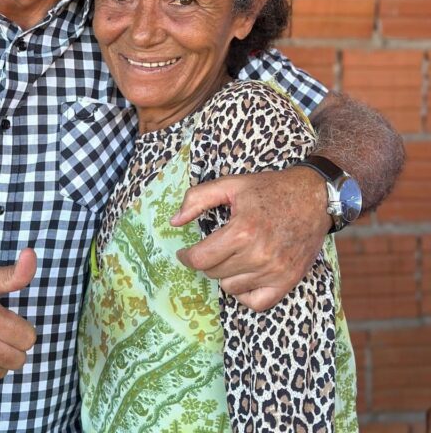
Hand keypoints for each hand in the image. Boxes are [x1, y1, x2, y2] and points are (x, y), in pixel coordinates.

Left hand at [170, 167, 330, 310]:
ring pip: (231, 288)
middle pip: (213, 273)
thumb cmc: (269, 189)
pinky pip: (256, 303)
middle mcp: (259, 255)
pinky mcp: (288, 281)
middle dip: (207, 261)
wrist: (313, 197)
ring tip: (232, 256)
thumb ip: (197, 199)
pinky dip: (245, 293)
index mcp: (242, 231)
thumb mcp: (230, 185)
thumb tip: (174, 221)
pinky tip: (244, 274)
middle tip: (214, 247)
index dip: (186, 257)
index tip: (185, 253)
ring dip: (225, 274)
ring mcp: (275, 271)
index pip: (200, 259)